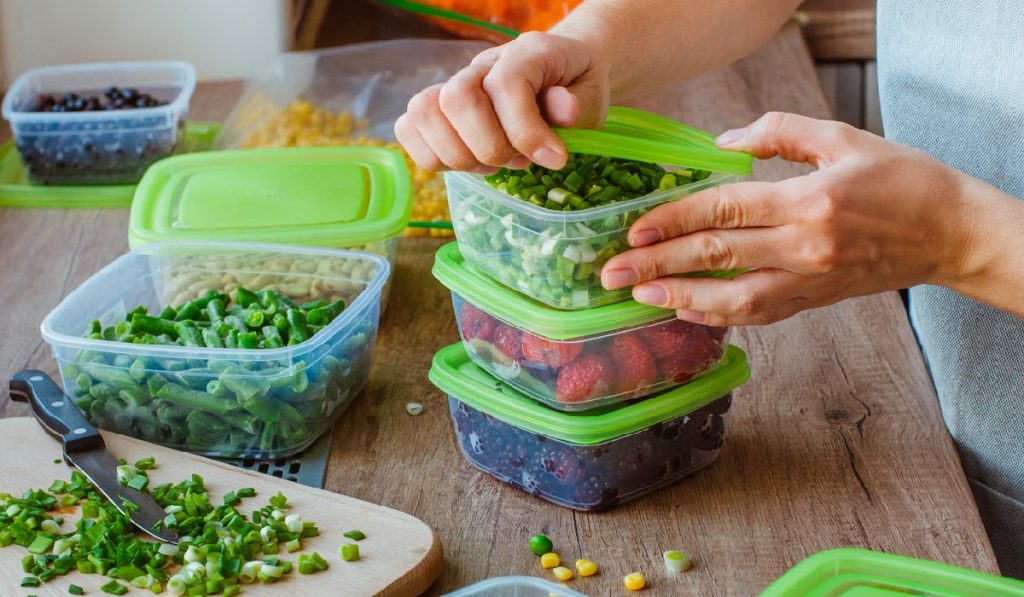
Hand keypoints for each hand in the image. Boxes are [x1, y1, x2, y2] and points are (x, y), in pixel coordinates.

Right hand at [394, 32, 609, 172]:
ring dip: (459, 155)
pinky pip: (408, 128)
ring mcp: (455, 83)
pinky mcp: (438, 108)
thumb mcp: (592, 96)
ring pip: (424, 113)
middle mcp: (483, 64)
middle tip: (518, 161)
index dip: (525, 131)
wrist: (563, 72)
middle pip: (456, 98)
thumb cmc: (576, 88)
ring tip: (493, 164)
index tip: (554, 160)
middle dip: (488, 146)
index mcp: (527, 53)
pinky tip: (469, 163)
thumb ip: (578, 105)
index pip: (505, 85)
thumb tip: (564, 111)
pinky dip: (432, 156)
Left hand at [600, 112, 979, 325]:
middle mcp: (804, 247)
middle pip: (717, 256)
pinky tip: (685, 310)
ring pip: (733, 298)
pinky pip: (757, 314)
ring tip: (639, 297)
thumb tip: (720, 144)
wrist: (950, 232)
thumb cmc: (901, 178)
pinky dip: (717, 315)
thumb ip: (778, 133)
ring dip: (680, 298)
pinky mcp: (813, 301)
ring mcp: (809, 281)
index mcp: (808, 201)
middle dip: (658, 264)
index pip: (724, 210)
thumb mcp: (842, 137)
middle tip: (612, 272)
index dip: (673, 220)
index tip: (633, 229)